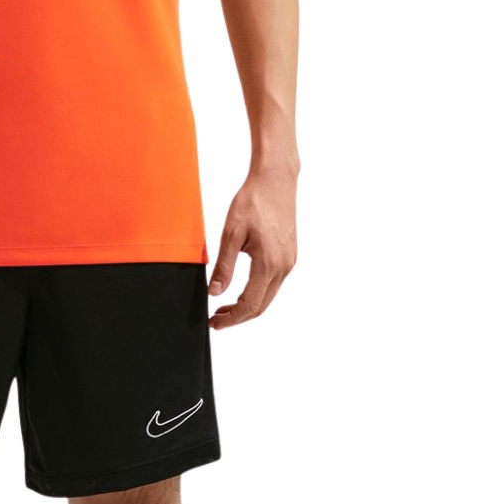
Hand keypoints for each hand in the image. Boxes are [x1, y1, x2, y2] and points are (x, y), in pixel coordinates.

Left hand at [207, 166, 296, 328]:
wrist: (275, 180)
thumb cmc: (253, 201)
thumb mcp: (231, 232)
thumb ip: (224, 266)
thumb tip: (215, 293)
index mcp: (269, 264)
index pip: (250, 305)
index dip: (231, 319)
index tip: (214, 323)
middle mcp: (284, 267)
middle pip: (262, 306)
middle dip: (238, 316)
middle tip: (216, 319)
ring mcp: (289, 262)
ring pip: (269, 295)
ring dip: (248, 305)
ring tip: (224, 306)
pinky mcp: (290, 255)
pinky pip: (274, 282)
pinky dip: (258, 292)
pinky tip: (242, 288)